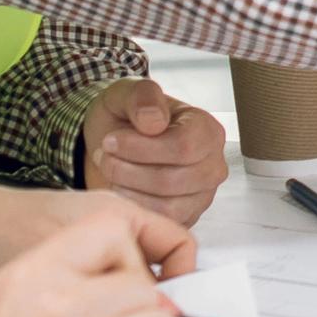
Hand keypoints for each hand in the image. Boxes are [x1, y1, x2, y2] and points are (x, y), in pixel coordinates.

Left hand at [0, 183, 193, 306]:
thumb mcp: (65, 255)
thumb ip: (118, 284)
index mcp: (117, 216)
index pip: (177, 245)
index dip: (182, 281)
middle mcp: (107, 242)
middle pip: (155, 282)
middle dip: (148, 312)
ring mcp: (87, 268)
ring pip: (127, 305)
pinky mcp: (66, 294)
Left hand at [81, 80, 228, 224]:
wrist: (115, 144)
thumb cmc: (127, 118)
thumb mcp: (127, 93)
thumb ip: (142, 96)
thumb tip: (155, 121)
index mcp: (207, 130)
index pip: (183, 146)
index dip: (142, 147)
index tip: (112, 139)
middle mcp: (212, 165)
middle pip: (173, 179)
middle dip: (128, 169)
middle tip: (104, 155)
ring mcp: (201, 195)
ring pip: (166, 205)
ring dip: (127, 188)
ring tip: (109, 169)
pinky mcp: (186, 217)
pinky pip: (160, 222)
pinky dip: (132, 206)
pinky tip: (118, 188)